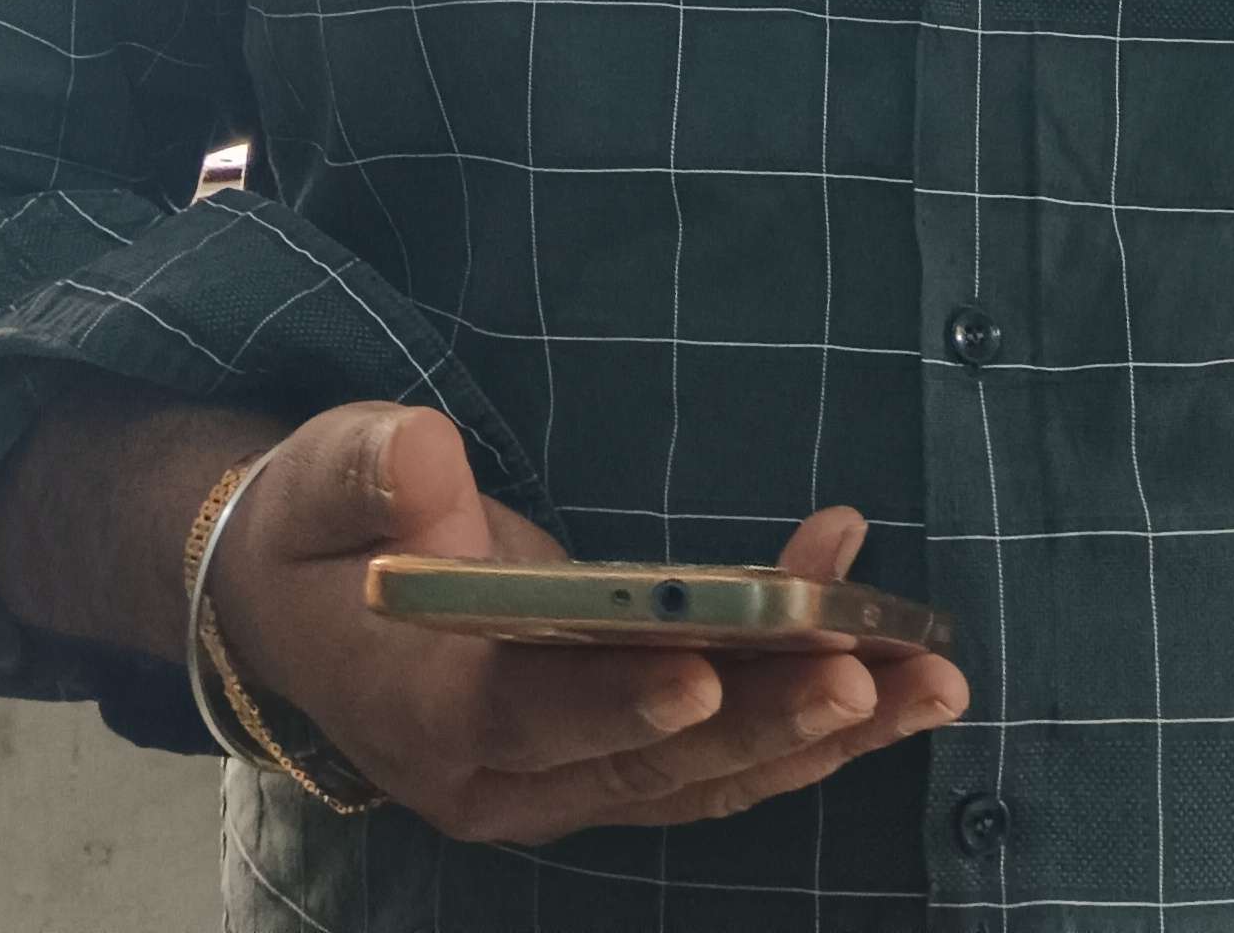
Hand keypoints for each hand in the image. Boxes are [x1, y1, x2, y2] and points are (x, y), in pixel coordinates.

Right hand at [205, 403, 967, 846]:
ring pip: (709, 772)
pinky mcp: (611, 751)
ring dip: (826, 728)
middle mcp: (504, 776)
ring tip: (932, 677)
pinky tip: (885, 645)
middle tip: (879, 668)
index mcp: (423, 713)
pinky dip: (804, 703)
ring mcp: (564, 777)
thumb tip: (427, 457)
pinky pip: (720, 747)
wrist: (301, 598)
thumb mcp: (320, 475)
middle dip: (772, 718)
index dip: (617, 700)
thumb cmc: (317, 524)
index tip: (705, 673)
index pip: (529, 717)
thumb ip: (371, 473)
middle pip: (651, 761)